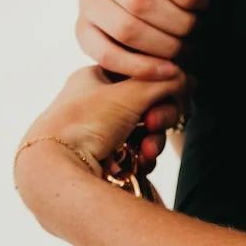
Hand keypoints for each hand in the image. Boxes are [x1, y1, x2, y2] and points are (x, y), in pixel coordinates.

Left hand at [14, 64, 187, 221]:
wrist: (57, 170)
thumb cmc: (85, 123)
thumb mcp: (131, 93)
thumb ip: (165, 82)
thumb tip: (188, 78)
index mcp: (92, 79)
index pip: (137, 76)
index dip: (158, 87)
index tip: (170, 96)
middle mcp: (94, 105)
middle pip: (144, 107)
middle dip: (158, 119)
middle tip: (154, 125)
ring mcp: (98, 135)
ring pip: (143, 134)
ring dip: (153, 142)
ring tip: (146, 153)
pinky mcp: (104, 162)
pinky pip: (135, 156)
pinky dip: (142, 160)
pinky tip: (139, 165)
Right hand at [75, 0, 245, 82]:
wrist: (154, 18)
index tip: (203, 7)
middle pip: (139, 0)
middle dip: (177, 25)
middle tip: (195, 35)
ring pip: (125, 28)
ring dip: (162, 47)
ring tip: (184, 53)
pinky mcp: (83, 30)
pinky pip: (105, 52)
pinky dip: (140, 67)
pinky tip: (167, 72)